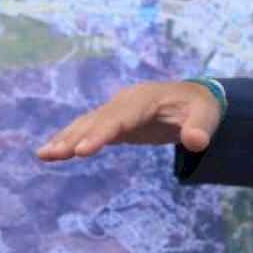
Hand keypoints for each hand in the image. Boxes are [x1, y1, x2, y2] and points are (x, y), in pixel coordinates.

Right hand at [35, 81, 221, 160]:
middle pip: (98, 120)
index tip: (83, 150)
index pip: (121, 118)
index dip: (102, 133)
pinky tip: (50, 153)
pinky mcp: (113, 121)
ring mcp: (116, 110)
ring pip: (87, 123)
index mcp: (145, 99)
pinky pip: (88, 129)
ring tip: (43, 155)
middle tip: (53, 155)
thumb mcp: (208, 116)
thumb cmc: (200, 107)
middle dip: (76, 138)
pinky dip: (69, 139)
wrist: (193, 97)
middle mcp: (125, 101)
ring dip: (66, 138)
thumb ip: (201, 128)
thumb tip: (196, 143)